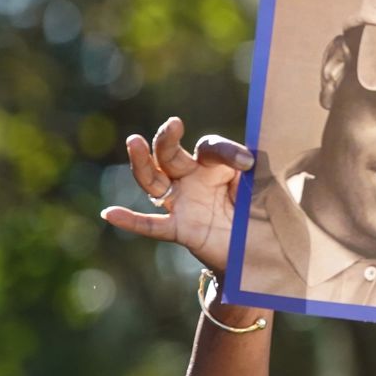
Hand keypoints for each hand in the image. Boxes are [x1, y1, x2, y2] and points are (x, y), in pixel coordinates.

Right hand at [98, 116, 253, 273]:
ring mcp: (181, 203)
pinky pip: (151, 225)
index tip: (247, 163)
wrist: (258, 251)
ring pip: (153, 180)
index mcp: (213, 165)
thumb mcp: (265, 188)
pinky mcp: (179, 229)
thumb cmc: (259, 212)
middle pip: (170, 154)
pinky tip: (110, 213)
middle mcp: (191, 179)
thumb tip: (251, 159)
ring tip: (134, 141)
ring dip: (141, 162)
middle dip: (168, 139)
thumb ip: (258, 171)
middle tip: (173, 124)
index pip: (210, 148)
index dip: (227, 152)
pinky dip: (130, 221)